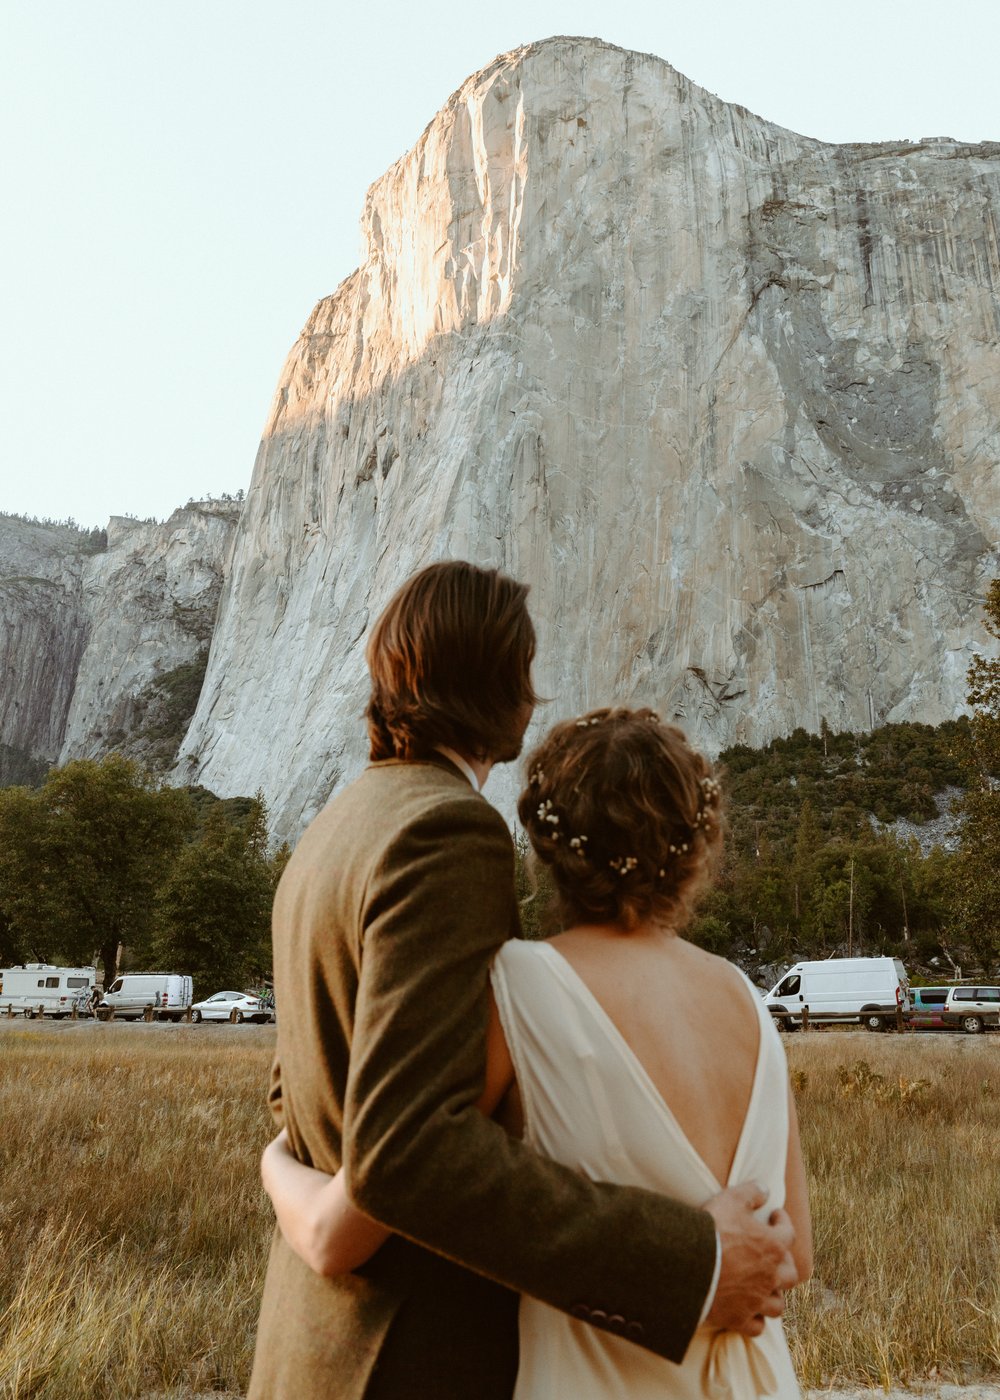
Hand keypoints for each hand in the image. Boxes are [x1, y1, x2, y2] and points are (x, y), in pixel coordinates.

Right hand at [702, 1183, 797, 1336]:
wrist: (689, 1265)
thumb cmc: (712, 1229)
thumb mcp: (731, 1199)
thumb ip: (751, 1192)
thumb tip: (765, 1189)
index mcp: (772, 1246)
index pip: (788, 1233)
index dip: (783, 1222)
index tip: (775, 1215)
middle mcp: (770, 1276)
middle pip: (789, 1275)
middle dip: (783, 1264)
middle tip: (773, 1256)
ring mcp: (756, 1300)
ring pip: (777, 1305)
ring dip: (774, 1296)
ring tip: (765, 1287)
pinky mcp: (739, 1318)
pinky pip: (757, 1326)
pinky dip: (756, 1320)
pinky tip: (750, 1312)